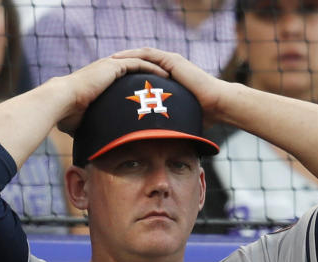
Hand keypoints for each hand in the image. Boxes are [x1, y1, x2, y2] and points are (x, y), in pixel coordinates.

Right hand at [55, 56, 167, 134]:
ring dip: (155, 70)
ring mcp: (110, 66)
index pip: (124, 79)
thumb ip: (90, 130)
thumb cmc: (66, 115)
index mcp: (100, 81)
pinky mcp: (113, 66)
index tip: (151, 94)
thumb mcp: (82, 123)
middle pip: (134, 69)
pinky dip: (152, 68)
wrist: (61, 102)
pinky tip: (164, 75)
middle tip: (166, 85)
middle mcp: (106, 70)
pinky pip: (138, 64)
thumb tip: (91, 150)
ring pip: (139, 63)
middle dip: (150, 75)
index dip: (139, 85)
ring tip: (170, 77)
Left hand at [110, 48, 229, 122]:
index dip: (123, 79)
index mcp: (165, 81)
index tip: (107, 85)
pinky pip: (148, 55)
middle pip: (136, 64)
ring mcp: (168, 63)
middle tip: (100, 71)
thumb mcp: (175, 122)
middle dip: (119, 67)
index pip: (139, 76)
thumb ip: (164, 130)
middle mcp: (165, 69)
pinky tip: (119, 58)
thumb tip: (154, 151)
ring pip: (139, 56)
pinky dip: (133, 55)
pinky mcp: (172, 61)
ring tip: (105, 62)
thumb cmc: (201, 116)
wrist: (216, 105)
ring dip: (122, 58)